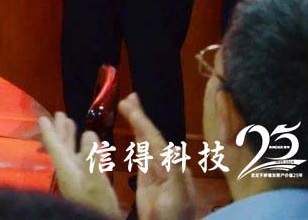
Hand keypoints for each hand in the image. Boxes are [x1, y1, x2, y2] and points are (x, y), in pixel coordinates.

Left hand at [37, 111, 120, 218]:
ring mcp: (77, 179)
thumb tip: (88, 133)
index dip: (50, 131)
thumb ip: (92, 158)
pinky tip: (90, 146)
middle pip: (61, 147)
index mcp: (67, 170)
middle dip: (60, 130)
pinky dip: (83, 149)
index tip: (43, 117)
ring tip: (70, 122)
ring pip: (70, 153)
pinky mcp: (86, 185)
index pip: (55, 146)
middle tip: (59, 113)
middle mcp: (69, 173)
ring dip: (70, 137)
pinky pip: (81, 161)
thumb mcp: (97, 182)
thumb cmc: (97, 206)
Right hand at [119, 94, 197, 219]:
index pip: (155, 138)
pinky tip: (135, 130)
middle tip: (127, 98)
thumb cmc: (176, 217)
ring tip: (128, 105)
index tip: (130, 104)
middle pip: (150, 135)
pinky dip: (137, 139)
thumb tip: (170, 148)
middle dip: (139, 117)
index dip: (142, 121)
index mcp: (173, 165)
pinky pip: (141, 154)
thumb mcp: (179, 196)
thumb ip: (177, 174)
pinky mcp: (147, 178)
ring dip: (137, 123)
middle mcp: (165, 163)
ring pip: (144, 141)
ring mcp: (155, 170)